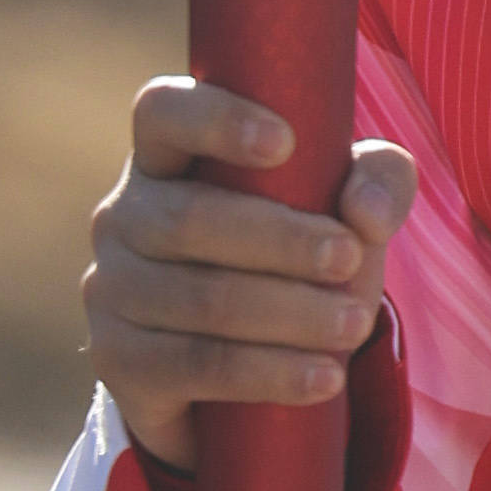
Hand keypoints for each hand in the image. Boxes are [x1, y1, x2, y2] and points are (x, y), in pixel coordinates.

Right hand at [84, 78, 416, 473]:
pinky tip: (323, 378)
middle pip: (190, 218)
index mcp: (167, 157)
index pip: (163, 112)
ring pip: (199, 299)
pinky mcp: (119, 364)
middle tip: (348, 258)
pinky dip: (267, 373)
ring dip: (287, 313)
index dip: (215, 120)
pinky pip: (194, 367)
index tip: (285, 142)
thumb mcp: (349, 205)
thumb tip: (364, 214)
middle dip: (280, 240)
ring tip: (354, 326)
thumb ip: (378, 182)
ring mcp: (111, 291)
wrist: (244, 371)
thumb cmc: (296, 254)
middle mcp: (124, 216)